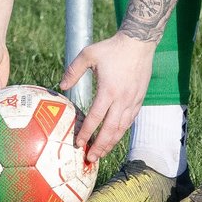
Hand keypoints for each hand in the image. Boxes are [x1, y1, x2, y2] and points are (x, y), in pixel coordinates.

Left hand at [60, 32, 155, 163]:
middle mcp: (122, 99)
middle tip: (90, 158)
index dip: (87, 132)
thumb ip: (73, 70)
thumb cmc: (112, 48)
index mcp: (108, 91)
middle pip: (110, 130)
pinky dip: (121, 132)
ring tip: (102, 153)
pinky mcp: (139, 99)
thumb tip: (62, 86)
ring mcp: (132, 101)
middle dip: (100, 146)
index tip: (79, 143)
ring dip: (111, 143)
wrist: (138, 43)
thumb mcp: (88, 54)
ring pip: (121, 128)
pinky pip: (130, 120)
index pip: (95, 118)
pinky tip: (115, 137)